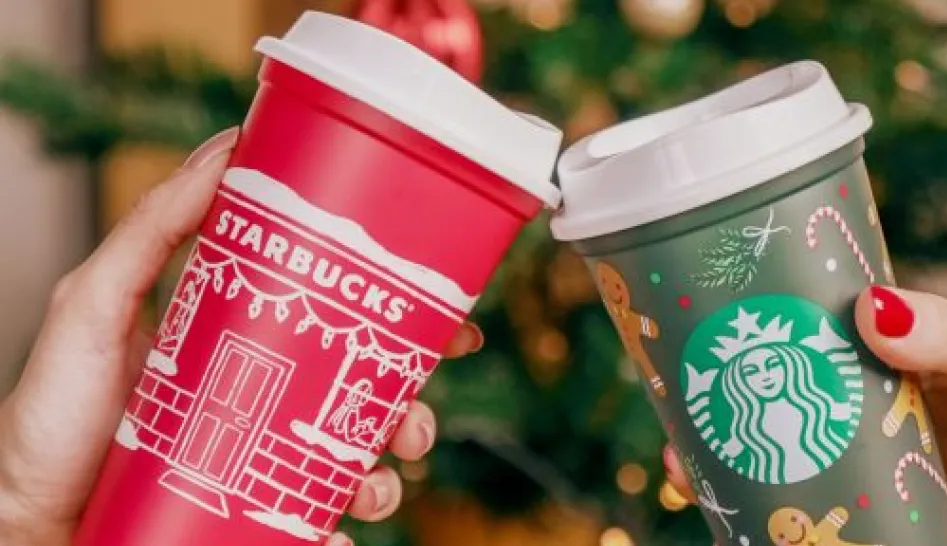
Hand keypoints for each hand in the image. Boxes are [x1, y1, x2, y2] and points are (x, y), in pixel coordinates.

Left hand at [0, 129, 483, 545]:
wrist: (19, 522)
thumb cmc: (48, 416)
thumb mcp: (94, 305)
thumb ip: (152, 230)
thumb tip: (223, 150)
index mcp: (247, 344)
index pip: (341, 323)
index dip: (404, 320)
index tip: (450, 316)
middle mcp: (265, 401)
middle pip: (365, 396)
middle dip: (411, 404)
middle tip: (418, 413)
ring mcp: (262, 464)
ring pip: (357, 464)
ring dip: (388, 474)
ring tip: (378, 482)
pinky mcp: (256, 521)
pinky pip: (319, 529)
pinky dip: (342, 536)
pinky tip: (336, 534)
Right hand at [664, 286, 946, 544]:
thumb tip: (869, 305)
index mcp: (901, 365)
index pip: (820, 337)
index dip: (768, 330)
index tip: (717, 322)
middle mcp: (873, 416)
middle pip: (783, 402)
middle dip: (726, 401)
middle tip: (682, 396)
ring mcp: (868, 474)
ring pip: (781, 462)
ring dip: (726, 460)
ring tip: (681, 460)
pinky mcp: (869, 527)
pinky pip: (804, 521)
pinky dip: (756, 516)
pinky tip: (720, 508)